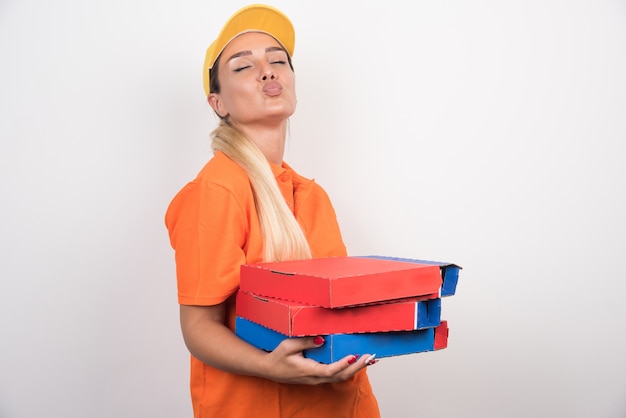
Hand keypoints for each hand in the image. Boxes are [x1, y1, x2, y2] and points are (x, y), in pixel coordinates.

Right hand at [261, 336, 376, 384]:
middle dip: (357, 367)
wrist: (270, 369)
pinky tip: (357, 363)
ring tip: (370, 360)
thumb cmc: (279, 357)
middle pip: (340, 376)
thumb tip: (321, 339)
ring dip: (356, 369)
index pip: (329, 370)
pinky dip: (349, 369)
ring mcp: (317, 379)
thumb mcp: (289, 346)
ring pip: (340, 377)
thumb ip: (305, 342)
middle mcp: (315, 378)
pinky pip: (337, 375)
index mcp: (308, 370)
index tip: (353, 357)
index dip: (342, 365)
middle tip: (370, 357)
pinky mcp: (319, 377)